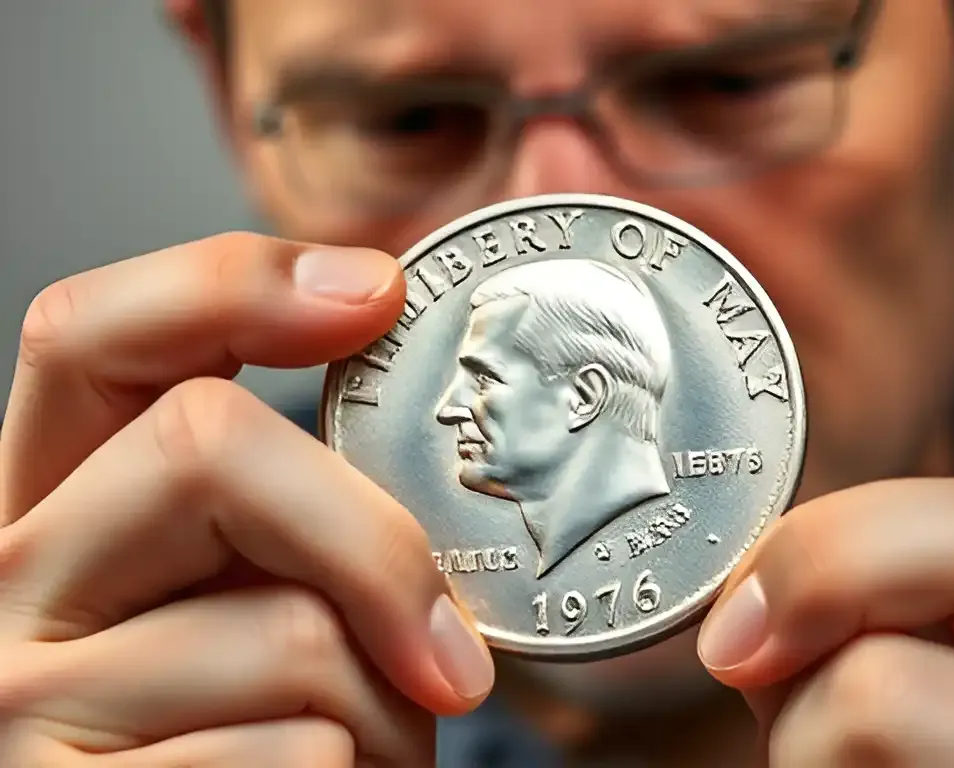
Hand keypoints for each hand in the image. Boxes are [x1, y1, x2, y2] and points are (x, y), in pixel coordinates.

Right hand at [0, 233, 494, 765]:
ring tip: (365, 759)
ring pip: (287, 629)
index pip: (90, 334)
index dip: (231, 283)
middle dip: (379, 543)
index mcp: (54, 511)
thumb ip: (294, 505)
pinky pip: (298, 754)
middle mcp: (6, 590)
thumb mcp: (264, 596)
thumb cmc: (267, 743)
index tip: (375, 291)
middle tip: (454, 657)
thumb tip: (397, 325)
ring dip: (391, 717)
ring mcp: (21, 709)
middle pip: (207, 447)